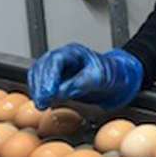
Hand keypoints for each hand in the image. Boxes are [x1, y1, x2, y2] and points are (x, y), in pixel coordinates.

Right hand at [28, 43, 145, 110]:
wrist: (117, 80)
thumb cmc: (111, 74)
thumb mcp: (100, 77)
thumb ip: (80, 83)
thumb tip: (62, 91)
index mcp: (74, 52)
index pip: (56, 60)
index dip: (49, 76)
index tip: (49, 92)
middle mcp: (63, 58)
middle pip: (43, 66)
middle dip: (41, 85)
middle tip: (42, 101)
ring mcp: (58, 68)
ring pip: (39, 74)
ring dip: (37, 89)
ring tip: (41, 103)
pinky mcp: (56, 80)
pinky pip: (42, 83)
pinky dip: (39, 92)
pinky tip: (41, 101)